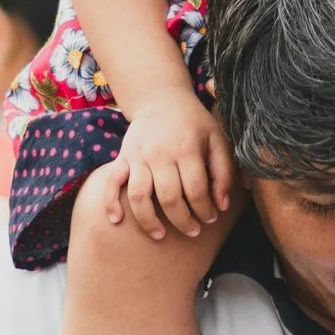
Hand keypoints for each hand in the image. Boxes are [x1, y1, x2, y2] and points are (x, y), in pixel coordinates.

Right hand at [111, 88, 234, 242]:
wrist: (161, 99)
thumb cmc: (194, 123)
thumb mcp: (217, 139)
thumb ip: (223, 171)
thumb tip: (222, 206)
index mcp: (186, 149)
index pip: (196, 190)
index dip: (205, 210)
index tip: (211, 219)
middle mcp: (160, 154)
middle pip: (169, 198)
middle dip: (182, 221)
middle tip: (193, 232)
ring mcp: (138, 157)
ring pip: (139, 196)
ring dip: (148, 221)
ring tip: (160, 235)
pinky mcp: (123, 157)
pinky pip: (112, 182)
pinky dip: (110, 202)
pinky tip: (116, 220)